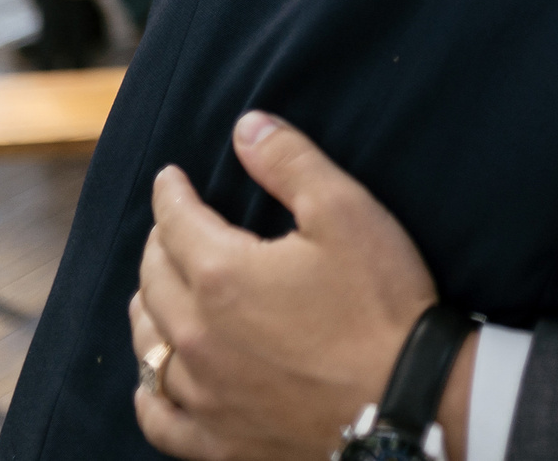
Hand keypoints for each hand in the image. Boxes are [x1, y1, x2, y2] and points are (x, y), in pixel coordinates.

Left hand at [132, 112, 471, 460]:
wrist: (410, 400)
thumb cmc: (381, 303)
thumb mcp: (345, 212)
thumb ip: (289, 162)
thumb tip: (245, 127)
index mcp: (220, 275)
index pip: (174, 222)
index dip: (171, 194)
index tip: (171, 180)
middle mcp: (196, 336)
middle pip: (153, 280)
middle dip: (159, 246)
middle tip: (172, 229)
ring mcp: (204, 394)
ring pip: (148, 346)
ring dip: (148, 310)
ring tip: (158, 293)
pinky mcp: (220, 440)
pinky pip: (160, 417)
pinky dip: (150, 393)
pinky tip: (155, 381)